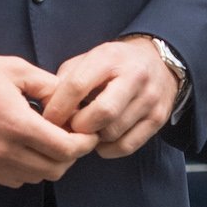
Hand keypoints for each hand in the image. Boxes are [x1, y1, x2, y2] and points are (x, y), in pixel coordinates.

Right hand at [0, 47, 97, 186]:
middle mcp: (3, 150)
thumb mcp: (17, 68)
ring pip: (35, 178)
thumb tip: (70, 103)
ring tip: (50, 140)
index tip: (88, 133)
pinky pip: (14, 179)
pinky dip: (28, 169)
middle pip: (54, 169)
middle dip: (71, 155)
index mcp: (16, 124)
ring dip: (49, 163)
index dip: (83, 143)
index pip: (64, 149)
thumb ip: (49, 87)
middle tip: (72, 136)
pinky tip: (28, 147)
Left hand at [43, 37, 181, 158]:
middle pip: (102, 113)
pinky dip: (108, 149)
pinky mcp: (158, 118)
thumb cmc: (113, 64)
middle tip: (71, 127)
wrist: (157, 62)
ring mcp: (149, 98)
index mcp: (110, 57)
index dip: (58, 107)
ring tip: (89, 130)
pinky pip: (126, 146)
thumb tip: (47, 111)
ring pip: (113, 132)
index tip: (48, 119)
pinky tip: (103, 139)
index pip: (77, 85)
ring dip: (94, 138)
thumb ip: (66, 80)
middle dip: (79, 126)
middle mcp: (134, 76)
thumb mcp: (89, 59)